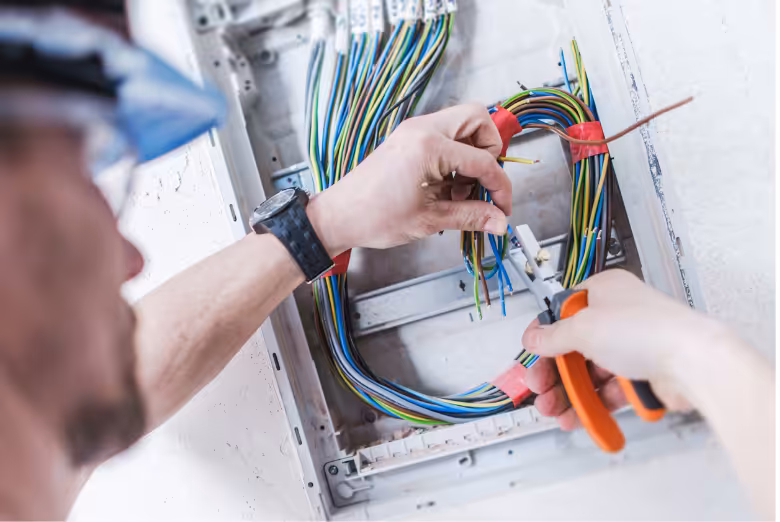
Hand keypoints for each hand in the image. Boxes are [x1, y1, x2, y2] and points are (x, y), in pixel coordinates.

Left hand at [307, 104, 511, 254]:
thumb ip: (471, 216)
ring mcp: (413, 131)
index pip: (483, 160)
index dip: (500, 187)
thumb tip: (499, 221)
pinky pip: (445, 138)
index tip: (502, 208)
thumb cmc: (372, 216)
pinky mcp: (408, 139)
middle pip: (478, 119)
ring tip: (460, 192)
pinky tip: (446, 188)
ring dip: (472, 156)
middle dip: (490, 151)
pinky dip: (454, 158)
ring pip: (462, 126)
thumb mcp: (429, 220)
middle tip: (483, 183)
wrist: (338, 216)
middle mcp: (422, 129)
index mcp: (429, 146)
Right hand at [523, 269, 714, 428]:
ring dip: (569, 393)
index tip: (531, 353)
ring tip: (555, 410)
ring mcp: (632, 346)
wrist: (693, 363)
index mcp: (604, 291)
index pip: (563, 311)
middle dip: (553, 372)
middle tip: (539, 389)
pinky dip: (593, 404)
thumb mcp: (584, 328)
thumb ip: (553, 336)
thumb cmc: (650, 330)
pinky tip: (580, 415)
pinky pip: (609, 390)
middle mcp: (618, 316)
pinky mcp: (643, 374)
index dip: (544, 334)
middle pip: (574, 346)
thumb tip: (534, 337)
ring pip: (590, 372)